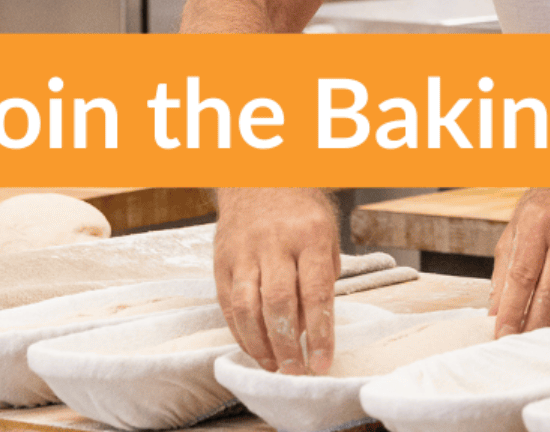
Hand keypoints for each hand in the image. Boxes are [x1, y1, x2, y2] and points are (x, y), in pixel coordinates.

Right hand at [214, 188, 338, 374]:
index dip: (320, 332)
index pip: (316, 292)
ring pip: (248, 307)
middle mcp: (275, 243)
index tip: (323, 361)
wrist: (258, 178)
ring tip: (275, 366)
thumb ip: (323, 277)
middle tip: (297, 371)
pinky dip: (240, 332)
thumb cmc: (301, 211)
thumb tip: (311, 327)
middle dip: (288, 345)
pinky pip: (229, 304)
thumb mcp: (327, 234)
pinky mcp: (222, 261)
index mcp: (310, 235)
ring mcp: (244, 252)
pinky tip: (255, 348)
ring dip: (261, 344)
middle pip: (279, 303)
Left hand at [489, 189, 549, 337]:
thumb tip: (494, 310)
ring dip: (549, 326)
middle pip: (547, 294)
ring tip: (533, 340)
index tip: (501, 334)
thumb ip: (504, 268)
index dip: (510, 311)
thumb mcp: (519, 225)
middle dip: (529, 325)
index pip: (521, 277)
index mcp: (536, 224)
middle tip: (515, 345)